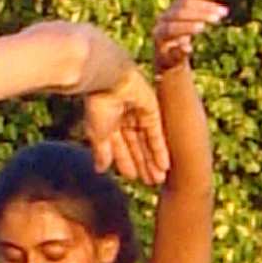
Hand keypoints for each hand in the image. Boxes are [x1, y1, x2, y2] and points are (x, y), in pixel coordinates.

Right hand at [80, 61, 168, 185]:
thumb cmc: (97, 104)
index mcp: (109, 124)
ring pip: (147, 143)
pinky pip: (157, 134)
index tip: (134, 179)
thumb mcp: (97, 133)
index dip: (127, 163)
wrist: (107, 79)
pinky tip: (164, 165)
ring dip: (153, 161)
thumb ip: (101, 151)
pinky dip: (160, 150)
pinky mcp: (152, 110)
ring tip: (159, 179)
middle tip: (151, 183)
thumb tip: (101, 169)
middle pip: (137, 146)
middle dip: (143, 165)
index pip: (120, 147)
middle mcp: (125, 119)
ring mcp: (139, 114)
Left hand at [153, 0, 228, 72]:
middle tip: (218, 17)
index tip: (203, 27)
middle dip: (200, 14)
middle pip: (180, 12)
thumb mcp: (175, 62)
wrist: (167, 51)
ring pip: (186, 1)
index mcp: (159, 34)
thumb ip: (178, 55)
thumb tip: (187, 47)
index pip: (172, 28)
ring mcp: (169, 9)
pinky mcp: (177, 3)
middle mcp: (162, 19)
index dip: (187, 27)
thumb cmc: (172, 60)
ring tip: (223, 11)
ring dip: (206, 5)